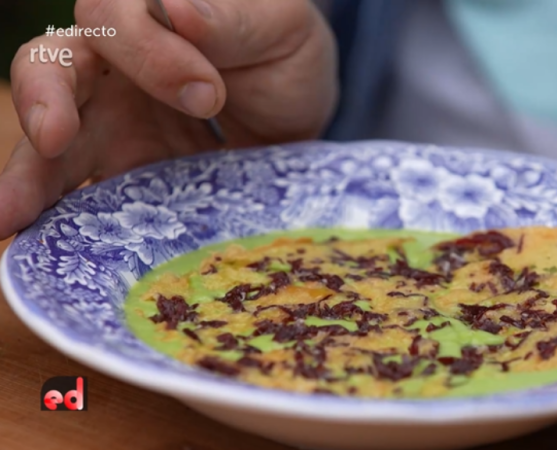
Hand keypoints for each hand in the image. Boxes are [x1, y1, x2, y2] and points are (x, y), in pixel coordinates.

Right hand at [3, 0, 336, 238]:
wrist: (299, 113)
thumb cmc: (282, 53)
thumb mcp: (276, 28)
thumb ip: (231, 19)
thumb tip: (176, 9)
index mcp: (147, 19)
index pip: (111, 18)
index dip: (146, 51)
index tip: (209, 94)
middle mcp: (115, 70)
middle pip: (52, 72)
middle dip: (43, 103)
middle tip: (53, 138)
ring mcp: (114, 128)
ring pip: (52, 145)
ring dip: (29, 178)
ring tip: (8, 218)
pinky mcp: (127, 178)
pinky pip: (86, 198)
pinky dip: (64, 223)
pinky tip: (45, 249)